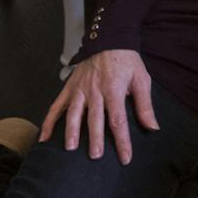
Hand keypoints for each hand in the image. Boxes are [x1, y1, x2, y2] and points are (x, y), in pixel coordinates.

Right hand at [40, 49, 158, 163]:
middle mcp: (95, 91)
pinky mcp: (69, 88)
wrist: (108, 39)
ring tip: (70, 148)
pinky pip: (56, 106)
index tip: (125, 158)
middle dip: (95, 138)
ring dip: (71, 131)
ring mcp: (80, 89)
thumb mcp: (142, 79)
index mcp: (114, 90)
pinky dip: (49, 121)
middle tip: (95, 156)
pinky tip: (44, 137)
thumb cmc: (127, 62)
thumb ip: (145, 106)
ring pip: (73, 113)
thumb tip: (153, 127)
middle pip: (95, 119)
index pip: (118, 120)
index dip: (122, 141)